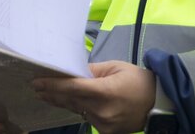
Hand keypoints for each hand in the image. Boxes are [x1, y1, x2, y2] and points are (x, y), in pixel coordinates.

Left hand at [33, 61, 155, 133]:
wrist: (158, 104)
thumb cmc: (138, 80)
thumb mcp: (115, 67)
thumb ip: (92, 71)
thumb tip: (72, 71)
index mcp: (106, 92)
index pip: (72, 88)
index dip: (53, 85)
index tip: (37, 82)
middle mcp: (102, 111)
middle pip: (71, 100)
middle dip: (53, 93)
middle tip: (36, 86)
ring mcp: (104, 124)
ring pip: (77, 110)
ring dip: (64, 101)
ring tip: (47, 93)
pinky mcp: (106, 132)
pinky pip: (87, 117)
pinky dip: (79, 108)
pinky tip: (69, 102)